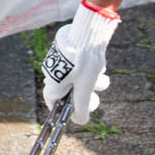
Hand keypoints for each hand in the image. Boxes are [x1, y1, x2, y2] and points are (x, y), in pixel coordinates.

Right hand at [41, 2, 119, 120]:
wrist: (88, 33)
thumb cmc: (83, 61)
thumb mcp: (85, 88)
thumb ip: (82, 107)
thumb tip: (80, 122)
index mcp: (53, 83)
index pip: (53, 102)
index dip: (65, 110)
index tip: (77, 112)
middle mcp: (55, 73)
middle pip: (71, 92)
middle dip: (86, 95)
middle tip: (95, 96)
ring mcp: (63, 63)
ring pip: (81, 80)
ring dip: (93, 82)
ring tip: (101, 76)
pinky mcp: (73, 54)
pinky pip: (84, 68)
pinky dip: (92, 70)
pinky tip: (99, 65)